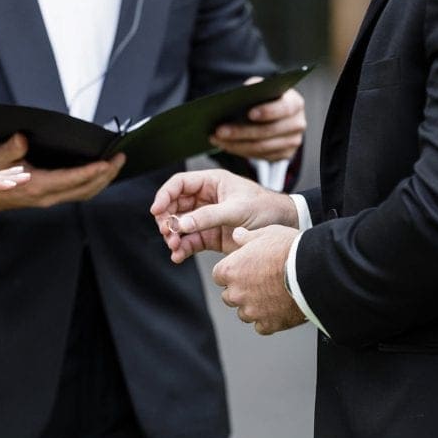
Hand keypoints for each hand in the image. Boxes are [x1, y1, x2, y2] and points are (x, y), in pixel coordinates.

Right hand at [0, 132, 124, 213]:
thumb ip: (11, 148)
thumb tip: (22, 139)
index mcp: (38, 186)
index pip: (72, 180)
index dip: (92, 172)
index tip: (107, 162)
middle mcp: (48, 196)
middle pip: (85, 189)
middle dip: (105, 175)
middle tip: (120, 159)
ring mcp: (51, 199)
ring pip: (84, 193)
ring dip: (102, 181)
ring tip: (116, 165)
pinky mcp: (51, 198)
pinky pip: (77, 193)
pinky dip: (93, 184)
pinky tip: (100, 174)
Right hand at [150, 168, 297, 263]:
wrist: (282, 227)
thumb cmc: (264, 208)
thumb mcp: (236, 210)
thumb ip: (208, 216)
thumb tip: (182, 224)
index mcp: (211, 182)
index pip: (179, 184)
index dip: (164, 196)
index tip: (156, 211)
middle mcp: (205, 199)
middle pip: (174, 206)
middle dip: (167, 220)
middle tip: (167, 232)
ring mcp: (206, 219)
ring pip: (180, 226)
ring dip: (173, 236)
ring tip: (174, 246)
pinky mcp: (210, 237)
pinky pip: (190, 242)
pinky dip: (182, 249)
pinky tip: (178, 256)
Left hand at [211, 81, 305, 161]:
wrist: (278, 114)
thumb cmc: (268, 98)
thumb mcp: (264, 88)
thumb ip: (255, 88)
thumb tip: (240, 95)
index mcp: (295, 104)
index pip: (284, 109)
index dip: (268, 112)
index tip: (249, 113)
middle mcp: (297, 125)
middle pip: (267, 132)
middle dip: (241, 132)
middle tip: (219, 131)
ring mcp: (291, 143)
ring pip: (261, 148)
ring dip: (235, 145)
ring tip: (216, 139)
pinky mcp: (283, 156)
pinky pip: (259, 156)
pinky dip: (240, 151)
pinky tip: (225, 145)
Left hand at [212, 225, 304, 334]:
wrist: (314, 271)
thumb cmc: (291, 251)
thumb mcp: (267, 233)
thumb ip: (247, 237)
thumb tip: (237, 235)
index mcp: (231, 270)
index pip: (219, 275)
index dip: (233, 272)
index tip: (244, 270)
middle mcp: (236, 293)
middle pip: (229, 296)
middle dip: (241, 291)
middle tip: (260, 282)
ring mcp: (251, 311)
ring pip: (244, 313)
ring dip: (254, 307)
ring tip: (273, 295)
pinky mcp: (268, 324)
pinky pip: (262, 326)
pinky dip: (269, 320)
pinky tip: (280, 309)